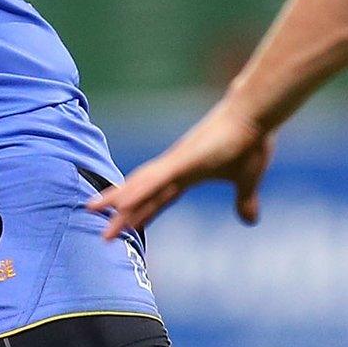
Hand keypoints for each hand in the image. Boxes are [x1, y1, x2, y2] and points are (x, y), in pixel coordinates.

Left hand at [87, 106, 275, 239]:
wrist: (254, 115)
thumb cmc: (250, 142)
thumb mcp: (247, 181)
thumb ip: (245, 201)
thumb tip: (251, 220)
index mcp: (188, 174)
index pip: (158, 198)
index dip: (141, 214)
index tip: (124, 227)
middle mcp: (175, 168)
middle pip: (141, 193)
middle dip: (121, 213)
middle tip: (101, 232)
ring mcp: (177, 162)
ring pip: (140, 186)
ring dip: (118, 201)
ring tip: (92, 212)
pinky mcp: (183, 160)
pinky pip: (154, 180)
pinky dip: (136, 192)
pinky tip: (119, 203)